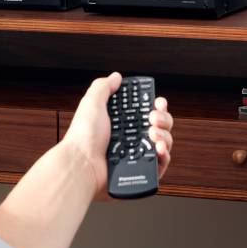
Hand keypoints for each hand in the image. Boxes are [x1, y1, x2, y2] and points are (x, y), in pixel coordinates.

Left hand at [60, 73, 173, 199]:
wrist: (82, 163)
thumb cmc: (83, 136)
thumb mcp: (92, 103)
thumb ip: (104, 87)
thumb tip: (116, 77)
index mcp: (120, 121)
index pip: (145, 111)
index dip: (155, 105)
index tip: (158, 102)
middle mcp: (130, 137)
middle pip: (159, 125)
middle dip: (163, 118)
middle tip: (153, 118)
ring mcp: (136, 154)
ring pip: (163, 143)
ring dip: (164, 135)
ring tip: (153, 134)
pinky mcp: (140, 170)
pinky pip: (160, 163)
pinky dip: (164, 155)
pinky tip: (158, 149)